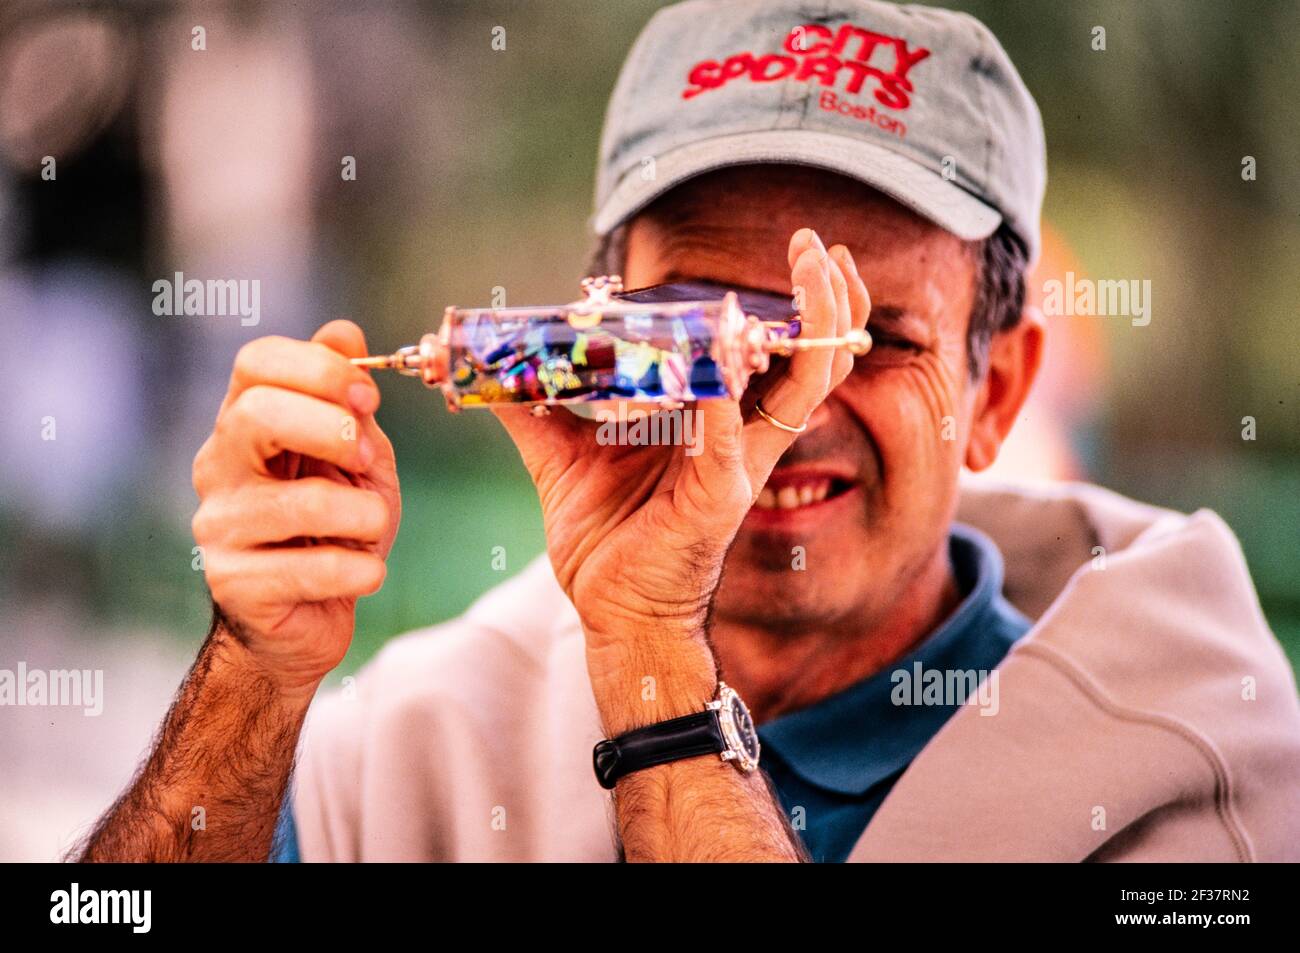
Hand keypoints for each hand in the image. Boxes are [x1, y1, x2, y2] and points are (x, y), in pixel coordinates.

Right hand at [191, 320, 400, 693]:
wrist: (307, 620)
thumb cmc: (336, 529)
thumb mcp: (358, 458)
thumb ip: (350, 401)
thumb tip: (344, 332)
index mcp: (246, 423)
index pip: (256, 362)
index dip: (320, 368)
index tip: (369, 398)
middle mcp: (220, 467)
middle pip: (256, 413)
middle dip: (334, 431)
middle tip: (369, 463)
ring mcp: (218, 526)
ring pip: (298, 503)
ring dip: (363, 516)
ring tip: (372, 532)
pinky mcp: (235, 584)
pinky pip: (312, 568)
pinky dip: (359, 569)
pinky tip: (365, 573)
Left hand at [494, 230, 868, 726]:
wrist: (612, 610)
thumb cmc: (606, 538)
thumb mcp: (563, 458)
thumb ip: (535, 407)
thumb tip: (488, 365)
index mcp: (716, 425)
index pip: (772, 355)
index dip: (792, 306)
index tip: (793, 253)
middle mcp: (739, 439)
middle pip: (807, 361)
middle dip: (823, 301)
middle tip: (816, 246)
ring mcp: (736, 466)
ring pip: (799, 388)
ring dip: (810, 327)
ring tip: (816, 270)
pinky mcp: (719, 496)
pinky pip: (727, 434)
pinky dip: (722, 387)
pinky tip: (719, 343)